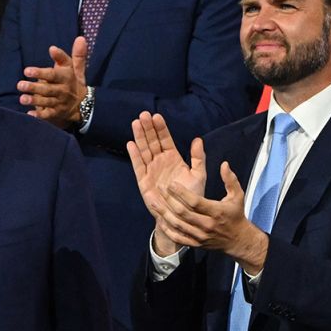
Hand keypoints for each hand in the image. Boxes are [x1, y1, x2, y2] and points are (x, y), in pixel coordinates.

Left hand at [18, 36, 87, 127]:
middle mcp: (63, 91)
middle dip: (34, 87)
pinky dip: (39, 116)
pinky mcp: (57, 113)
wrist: (83, 104)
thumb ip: (76, 54)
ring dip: (34, 101)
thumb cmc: (73, 81)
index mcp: (66, 78)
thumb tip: (80, 38)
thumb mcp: (75, 67)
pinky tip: (29, 115)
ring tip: (21, 98)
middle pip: (47, 89)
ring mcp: (59, 103)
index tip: (26, 70)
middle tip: (19, 85)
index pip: (53, 75)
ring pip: (46, 102)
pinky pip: (48, 115)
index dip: (40, 73)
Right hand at [126, 111, 203, 254]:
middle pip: (152, 141)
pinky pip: (138, 166)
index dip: (161, 128)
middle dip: (148, 128)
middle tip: (143, 115)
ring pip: (144, 150)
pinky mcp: (143, 180)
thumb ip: (198, 158)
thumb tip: (198, 139)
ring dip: (140, 137)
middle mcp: (160, 162)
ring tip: (136, 123)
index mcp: (173, 158)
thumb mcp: (199, 174)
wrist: (182, 215)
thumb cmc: (191, 196)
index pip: (165, 139)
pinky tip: (131, 144)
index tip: (157, 116)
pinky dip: (134, 155)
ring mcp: (151, 170)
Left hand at [161, 160, 267, 273]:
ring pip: (178, 225)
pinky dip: (168, 229)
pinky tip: (160, 219)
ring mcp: (200, 236)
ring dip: (164, 213)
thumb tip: (224, 164)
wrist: (238, 240)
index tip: (171, 184)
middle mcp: (207, 225)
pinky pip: (179, 237)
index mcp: (216, 212)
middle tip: (159, 189)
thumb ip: (230, 180)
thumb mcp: (237, 195)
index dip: (182, 193)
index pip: (195, 202)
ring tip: (154, 202)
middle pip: (184, 213)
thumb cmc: (236, 214)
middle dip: (169, 200)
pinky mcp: (196, 243)